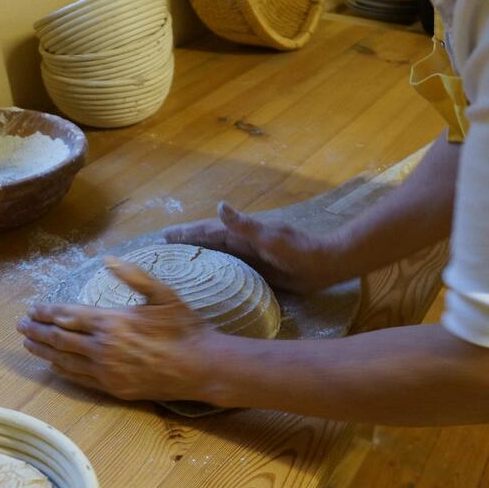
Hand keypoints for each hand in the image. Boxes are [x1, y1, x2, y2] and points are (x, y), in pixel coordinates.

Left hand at [17, 257, 214, 401]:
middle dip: (37, 330)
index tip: (32, 309)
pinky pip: (78, 379)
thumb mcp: (163, 294)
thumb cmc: (185, 327)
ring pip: (64, 360)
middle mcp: (103, 347)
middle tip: (21, 325)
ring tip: (28, 343)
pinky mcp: (113, 388)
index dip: (47, 312)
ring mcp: (106, 371)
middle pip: (59, 338)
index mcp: (112, 322)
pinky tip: (53, 365)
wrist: (201, 366)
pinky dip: (61, 370)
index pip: (68, 315)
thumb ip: (134, 276)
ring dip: (43, 350)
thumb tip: (108, 259)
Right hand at [162, 201, 339, 292]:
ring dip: (198, 258)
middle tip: (163, 250)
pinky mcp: (259, 271)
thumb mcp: (270, 237)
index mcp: (242, 233)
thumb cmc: (299, 251)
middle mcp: (243, 243)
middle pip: (208, 243)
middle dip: (186, 244)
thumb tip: (219, 206)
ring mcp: (250, 257)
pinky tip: (209, 281)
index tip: (163, 236)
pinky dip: (216, 273)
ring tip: (178, 265)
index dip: (185, 233)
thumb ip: (245, 225)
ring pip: (217, 257)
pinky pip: (230, 271)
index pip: (206, 231)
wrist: (326, 264)